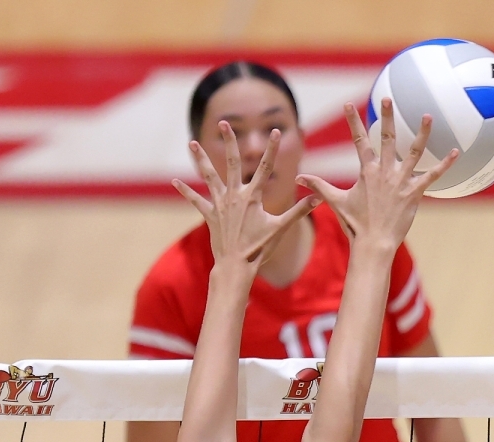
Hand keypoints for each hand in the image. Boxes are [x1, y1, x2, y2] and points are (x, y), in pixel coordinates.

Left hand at [175, 123, 318, 270]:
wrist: (236, 265)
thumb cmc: (259, 248)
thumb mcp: (281, 228)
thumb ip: (299, 211)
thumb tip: (318, 198)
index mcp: (253, 197)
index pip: (266, 168)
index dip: (272, 150)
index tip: (275, 132)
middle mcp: (234, 195)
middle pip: (231, 163)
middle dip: (229, 142)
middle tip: (224, 123)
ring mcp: (220, 204)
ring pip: (208, 176)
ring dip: (200, 159)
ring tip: (192, 143)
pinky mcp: (210, 215)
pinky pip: (196, 200)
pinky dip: (185, 191)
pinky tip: (175, 182)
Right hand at [296, 100, 459, 251]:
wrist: (374, 243)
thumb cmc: (355, 224)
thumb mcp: (336, 201)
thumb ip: (319, 186)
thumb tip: (299, 178)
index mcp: (366, 171)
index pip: (358, 140)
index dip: (353, 121)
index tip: (348, 104)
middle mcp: (384, 172)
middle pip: (386, 138)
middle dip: (386, 117)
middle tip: (387, 98)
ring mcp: (401, 181)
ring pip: (414, 152)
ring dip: (422, 133)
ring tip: (428, 115)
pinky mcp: (415, 193)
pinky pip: (433, 176)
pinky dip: (445, 164)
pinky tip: (456, 152)